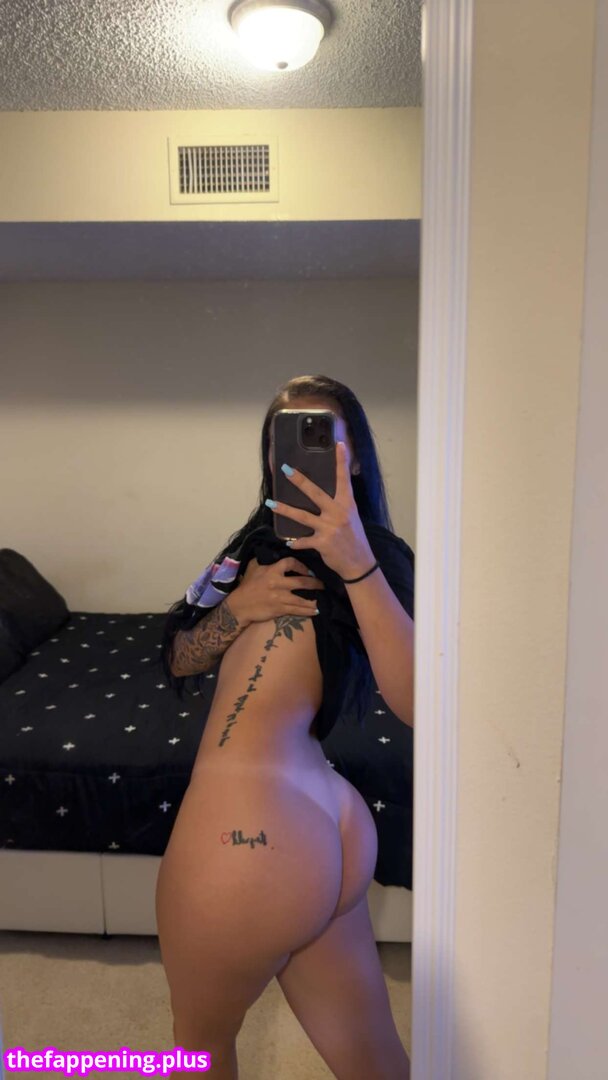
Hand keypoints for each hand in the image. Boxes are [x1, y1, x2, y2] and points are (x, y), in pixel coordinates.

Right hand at [226, 556, 324, 625]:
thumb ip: (266, 561)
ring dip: (314, 599)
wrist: (239, 605)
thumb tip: (276, 552)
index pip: (291, 563)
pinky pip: (297, 610)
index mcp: (272, 570)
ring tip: (323, 599)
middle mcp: (277, 583)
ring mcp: (280, 597)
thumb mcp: (254, 568)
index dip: (302, 566)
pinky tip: (316, 611)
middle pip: (302, 582)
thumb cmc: (247, 586)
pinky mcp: (280, 609)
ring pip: (302, 598)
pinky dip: (308, 611)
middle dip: (315, 583)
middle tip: (323, 584)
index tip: (308, 570)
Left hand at [267, 441, 374, 579]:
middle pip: (315, 493)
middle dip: (299, 481)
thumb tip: (324, 497)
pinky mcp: (322, 543)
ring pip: (302, 516)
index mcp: (347, 504)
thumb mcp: (351, 517)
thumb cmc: (354, 539)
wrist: (359, 563)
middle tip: (286, 470)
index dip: (341, 461)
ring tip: (271, 503)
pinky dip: (295, 542)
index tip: (338, 445)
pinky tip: (288, 542)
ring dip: (285, 509)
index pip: (344, 479)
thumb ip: (339, 506)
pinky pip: (303, 541)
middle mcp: (338, 513)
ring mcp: (329, 528)